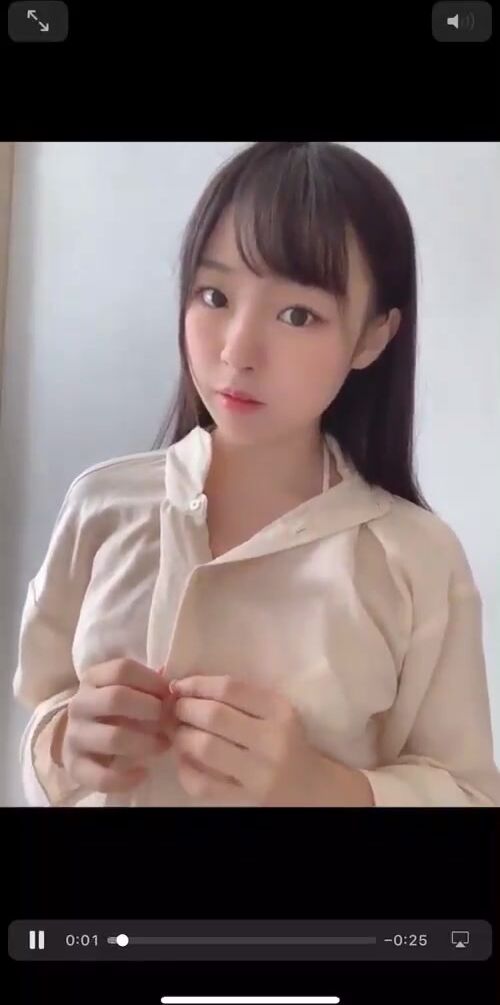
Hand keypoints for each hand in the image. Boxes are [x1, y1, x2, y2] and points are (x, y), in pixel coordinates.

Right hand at [58, 659, 175, 792]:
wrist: (79, 741)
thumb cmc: (112, 711)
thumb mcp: (124, 691)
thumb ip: (147, 685)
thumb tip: (174, 685)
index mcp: (92, 679)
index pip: (122, 669)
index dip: (152, 680)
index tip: (169, 694)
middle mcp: (80, 704)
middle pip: (116, 698)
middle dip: (150, 709)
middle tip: (167, 720)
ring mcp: (75, 736)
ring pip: (113, 737)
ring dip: (145, 743)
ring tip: (163, 745)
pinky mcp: (75, 767)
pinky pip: (101, 776)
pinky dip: (126, 778)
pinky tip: (143, 773)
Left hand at [169, 674, 335, 804]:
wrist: (314, 787)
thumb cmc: (288, 740)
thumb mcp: (275, 711)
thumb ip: (240, 698)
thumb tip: (185, 686)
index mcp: (279, 710)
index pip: (229, 688)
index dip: (196, 683)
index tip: (179, 686)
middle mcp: (271, 739)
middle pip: (214, 716)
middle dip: (184, 709)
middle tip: (174, 709)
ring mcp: (259, 772)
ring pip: (205, 748)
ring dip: (181, 736)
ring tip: (177, 732)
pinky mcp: (247, 797)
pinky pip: (204, 785)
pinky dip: (186, 770)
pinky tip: (184, 760)